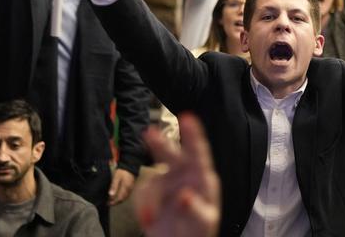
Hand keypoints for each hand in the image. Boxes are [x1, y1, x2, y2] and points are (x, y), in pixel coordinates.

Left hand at [109, 168, 135, 204]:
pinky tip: (118, 195)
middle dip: (115, 202)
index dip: (114, 202)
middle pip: (122, 199)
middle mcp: (129, 190)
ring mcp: (130, 189)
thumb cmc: (122, 171)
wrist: (130, 166)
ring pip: (124, 197)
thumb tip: (110, 195)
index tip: (108, 203)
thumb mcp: (116, 177)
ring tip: (112, 200)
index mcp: (125, 188)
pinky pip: (126, 194)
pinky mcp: (131, 187)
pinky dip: (121, 197)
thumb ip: (114, 186)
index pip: (119, 198)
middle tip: (109, 203)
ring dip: (118, 200)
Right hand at [135, 114, 219, 236]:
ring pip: (152, 180)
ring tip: (150, 220)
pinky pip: (142, 193)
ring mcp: (166, 182)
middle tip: (150, 134)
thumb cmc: (197, 232)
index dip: (193, 135)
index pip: (199, 154)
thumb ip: (195, 210)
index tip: (188, 118)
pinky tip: (149, 221)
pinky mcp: (152, 192)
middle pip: (171, 155)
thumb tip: (184, 195)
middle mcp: (184, 175)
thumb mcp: (202, 224)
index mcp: (202, 179)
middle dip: (160, 145)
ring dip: (149, 200)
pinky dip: (143, 207)